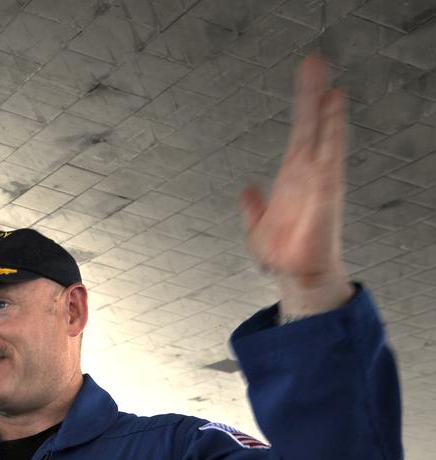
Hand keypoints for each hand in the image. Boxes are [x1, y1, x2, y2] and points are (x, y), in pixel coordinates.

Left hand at [239, 56, 352, 310]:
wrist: (295, 275)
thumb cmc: (283, 253)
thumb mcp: (257, 225)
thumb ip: (252, 205)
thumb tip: (246, 190)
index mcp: (291, 177)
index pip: (299, 132)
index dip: (303, 106)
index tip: (306, 79)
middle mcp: (308, 173)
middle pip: (311, 125)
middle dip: (312, 94)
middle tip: (313, 62)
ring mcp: (320, 181)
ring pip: (326, 137)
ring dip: (328, 110)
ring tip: (329, 82)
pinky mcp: (327, 192)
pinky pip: (332, 158)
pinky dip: (333, 135)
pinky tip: (334, 116)